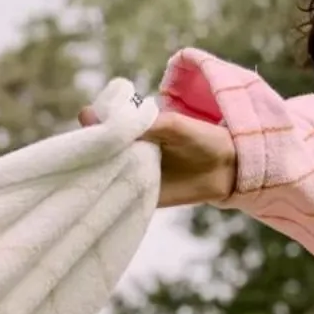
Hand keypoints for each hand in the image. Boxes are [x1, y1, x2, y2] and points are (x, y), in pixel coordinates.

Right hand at [79, 103, 236, 207]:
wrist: (227, 168)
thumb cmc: (201, 139)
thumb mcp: (172, 126)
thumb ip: (141, 126)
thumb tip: (106, 119)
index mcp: (133, 127)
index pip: (100, 123)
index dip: (91, 123)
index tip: (88, 123)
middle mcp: (128, 149)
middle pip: (96, 149)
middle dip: (87, 149)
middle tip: (85, 149)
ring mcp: (131, 172)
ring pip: (103, 172)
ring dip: (94, 172)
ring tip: (90, 170)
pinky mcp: (138, 194)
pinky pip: (117, 194)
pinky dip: (107, 194)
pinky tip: (99, 192)